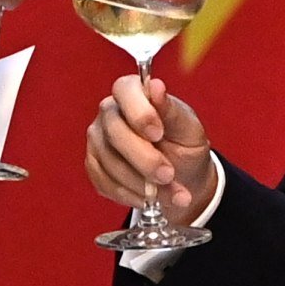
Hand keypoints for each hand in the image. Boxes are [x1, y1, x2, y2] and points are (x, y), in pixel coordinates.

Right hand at [84, 74, 217, 223]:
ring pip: (110, 162)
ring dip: (143, 184)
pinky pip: (106, 183)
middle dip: (144, 158)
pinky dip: (132, 195)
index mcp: (134, 93)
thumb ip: (171, 110)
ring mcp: (98, 140)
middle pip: (115, 131)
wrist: (182, 179)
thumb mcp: (189, 128)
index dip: (139, 113)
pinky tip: (151, 198)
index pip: (124, 90)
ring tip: (171, 193)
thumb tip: (156, 86)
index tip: (158, 134)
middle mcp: (110, 113)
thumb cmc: (185, 146)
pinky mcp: (94, 167)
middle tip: (168, 175)